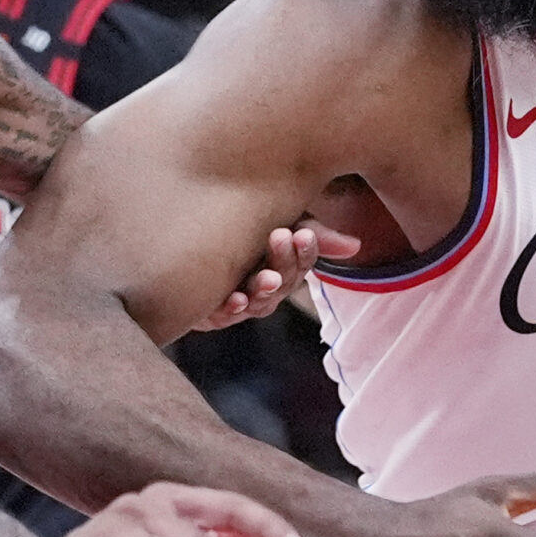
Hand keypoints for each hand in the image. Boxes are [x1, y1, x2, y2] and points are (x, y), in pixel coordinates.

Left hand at [198, 221, 364, 330]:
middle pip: (283, 282)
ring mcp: (238, 301)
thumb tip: (356, 245)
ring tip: (265, 277)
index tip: (303, 233)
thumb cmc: (236, 226)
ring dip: (263, 290)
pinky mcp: (210, 312)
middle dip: (284, 262)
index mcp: (281, 264)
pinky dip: (229, 308)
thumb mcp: (276, 221)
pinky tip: (232, 298)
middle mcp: (262, 287)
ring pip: (258, 303)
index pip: (301, 262)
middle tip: (280, 236)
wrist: (179, 237)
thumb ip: (311, 233)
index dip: (305, 251)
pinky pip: (223, 315)